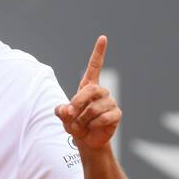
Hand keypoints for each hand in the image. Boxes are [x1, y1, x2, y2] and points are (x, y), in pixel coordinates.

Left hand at [54, 34, 121, 151]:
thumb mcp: (64, 117)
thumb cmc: (75, 124)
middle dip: (78, 103)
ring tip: (82, 125)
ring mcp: (110, 102)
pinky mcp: (116, 114)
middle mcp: (101, 92)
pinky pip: (104, 117)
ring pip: (95, 108)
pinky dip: (94, 125)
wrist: (87, 140)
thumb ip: (61, 111)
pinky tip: (93, 127)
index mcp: (88, 87)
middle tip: (71, 115)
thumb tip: (65, 109)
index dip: (98, 52)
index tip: (103, 38)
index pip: (95, 66)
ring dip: (83, 119)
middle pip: (91, 90)